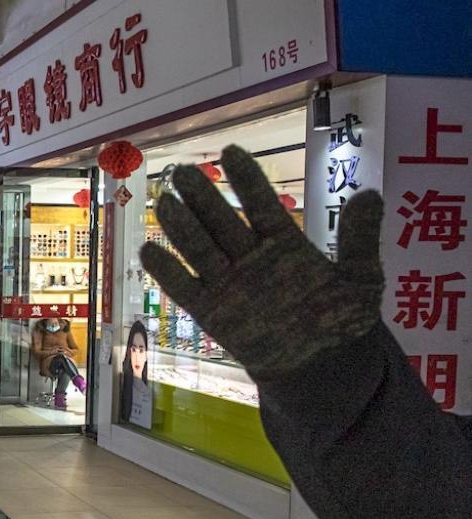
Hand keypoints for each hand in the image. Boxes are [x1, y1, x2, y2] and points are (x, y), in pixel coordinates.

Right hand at [140, 145, 383, 380]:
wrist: (322, 366)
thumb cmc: (341, 320)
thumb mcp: (362, 278)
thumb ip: (360, 239)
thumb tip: (370, 193)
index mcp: (285, 244)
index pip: (263, 205)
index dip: (247, 180)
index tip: (230, 152)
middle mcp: (251, 257)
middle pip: (222, 221)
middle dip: (203, 196)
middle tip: (183, 171)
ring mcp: (229, 283)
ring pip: (200, 249)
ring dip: (181, 226)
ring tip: (165, 201)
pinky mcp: (212, 311)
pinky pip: (186, 289)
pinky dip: (167, 272)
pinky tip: (148, 252)